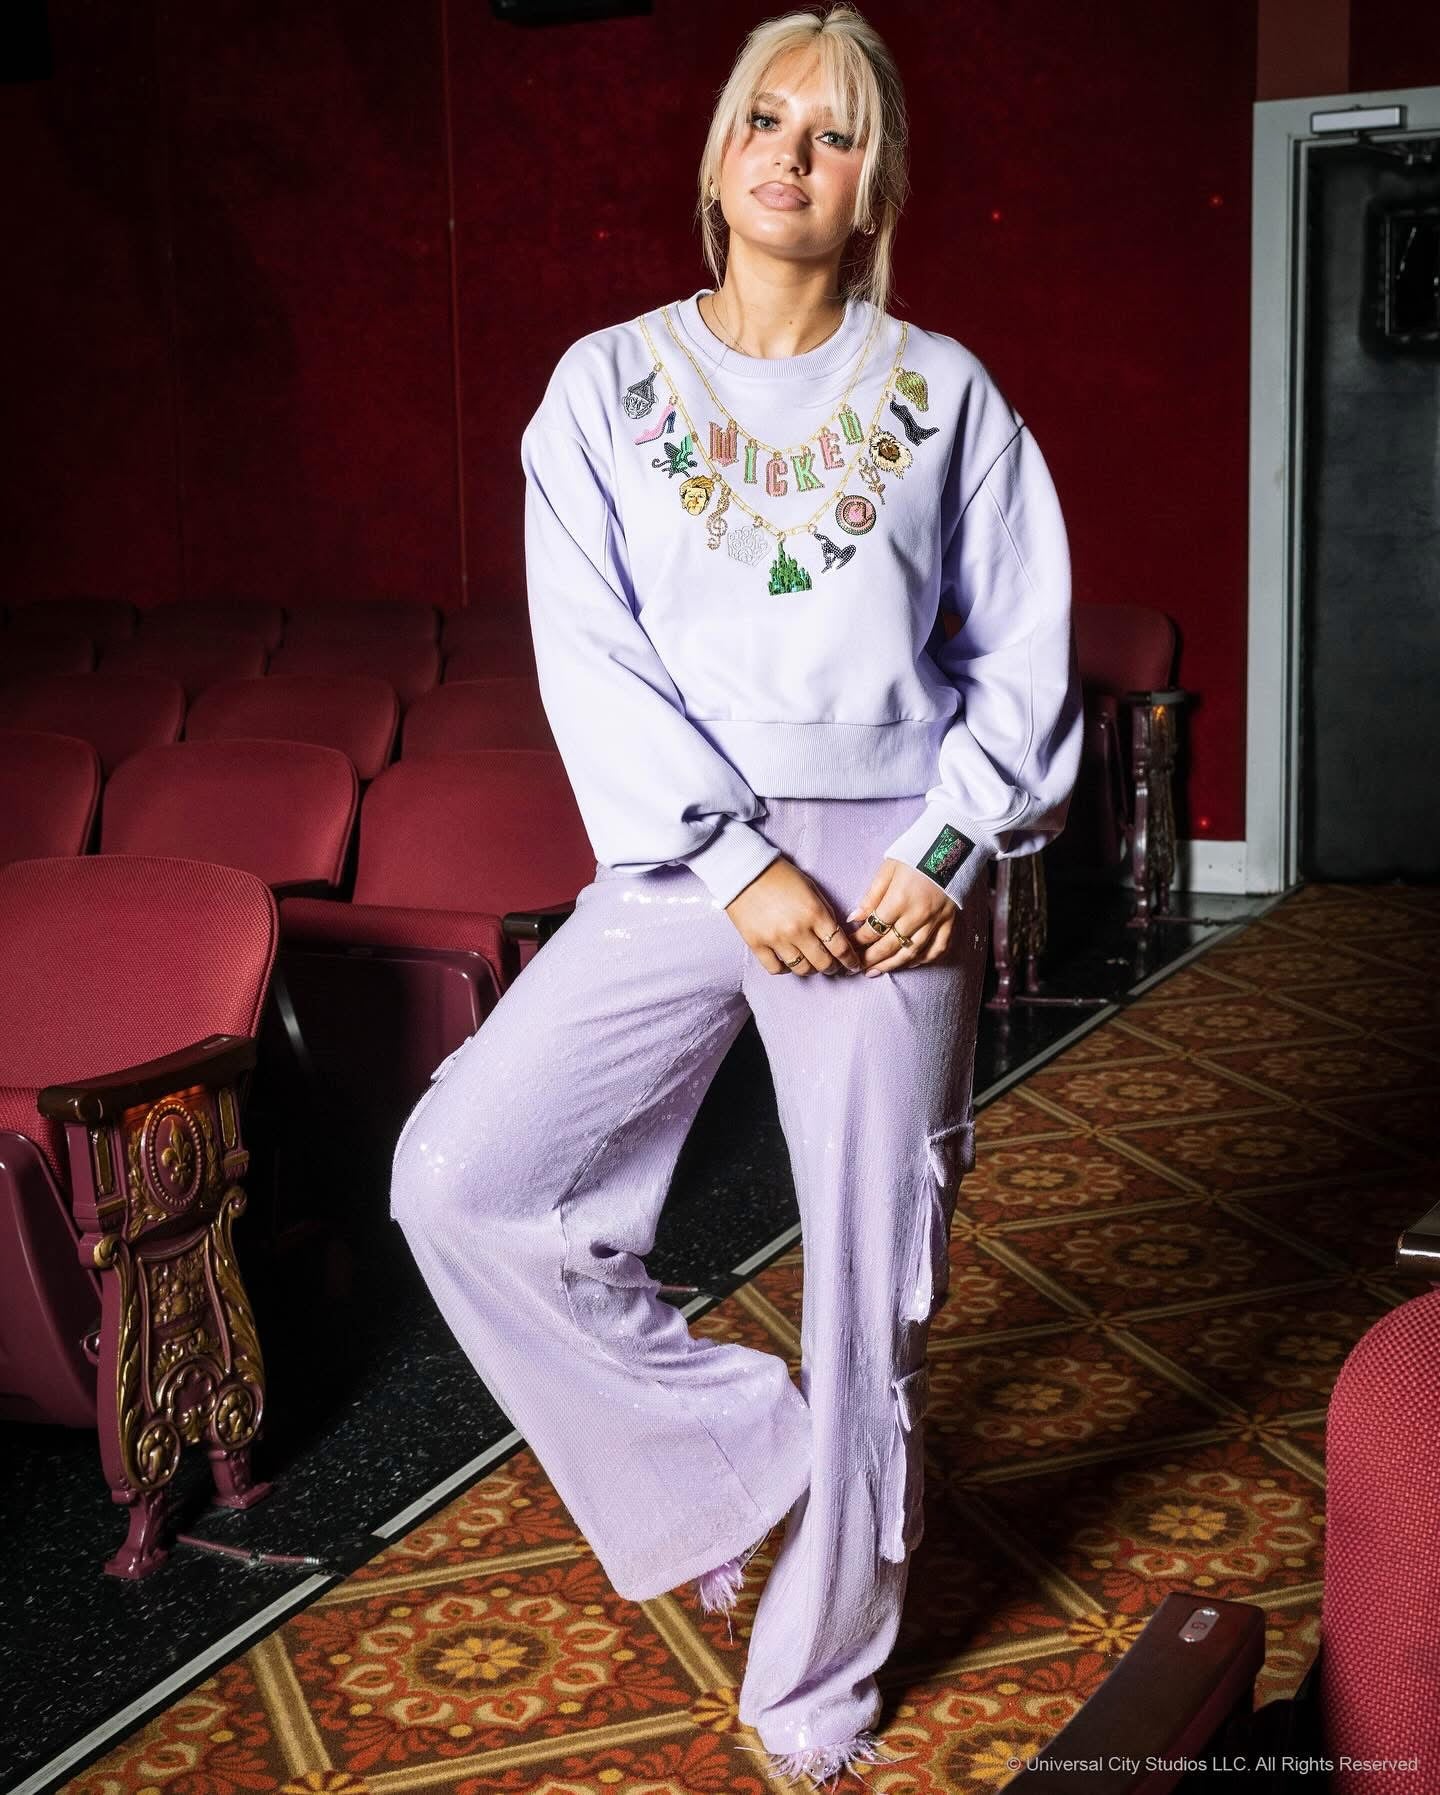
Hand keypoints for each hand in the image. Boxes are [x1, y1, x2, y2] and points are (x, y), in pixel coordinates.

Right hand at [724, 857, 865, 976]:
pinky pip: (775, 969)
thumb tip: (836, 937)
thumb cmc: (780, 876)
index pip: (840, 947)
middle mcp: (798, 930)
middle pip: (823, 963)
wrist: (744, 871)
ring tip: (811, 965)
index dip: (850, 960)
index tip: (853, 965)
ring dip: (811, 970)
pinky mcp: (757, 944)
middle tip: (834, 966)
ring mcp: (776, 939)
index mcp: (815, 913)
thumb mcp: (811, 889)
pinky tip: (787, 963)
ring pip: (801, 969)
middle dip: (833, 968)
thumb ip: (825, 913)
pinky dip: (785, 969)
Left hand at [846, 859, 959, 976]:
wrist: (955, 844)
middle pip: (890, 945)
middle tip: (856, 967)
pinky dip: (923, 959)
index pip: (874, 929)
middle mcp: (918, 915)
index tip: (848, 947)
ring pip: (912, 952)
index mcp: (900, 899)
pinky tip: (909, 963)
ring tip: (875, 971)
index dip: (858, 941)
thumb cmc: (917, 853)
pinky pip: (937, 949)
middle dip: (870, 959)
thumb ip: (871, 896)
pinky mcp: (950, 921)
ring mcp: (936, 921)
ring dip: (892, 965)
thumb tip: (855, 918)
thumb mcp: (889, 868)